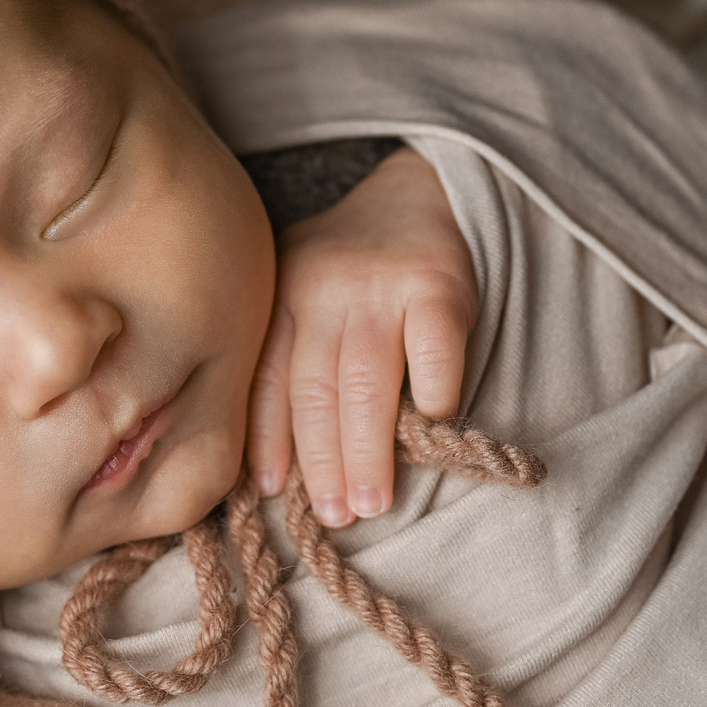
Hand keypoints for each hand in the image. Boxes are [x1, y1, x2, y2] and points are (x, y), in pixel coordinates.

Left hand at [248, 146, 475, 526]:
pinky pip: (432, 352)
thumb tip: (271, 468)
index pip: (269, 380)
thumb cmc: (357, 268)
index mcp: (282, 298)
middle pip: (315, 390)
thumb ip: (288, 358)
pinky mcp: (438, 283)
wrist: (423, 190)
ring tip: (371, 504)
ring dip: (367, 451)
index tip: (273, 493)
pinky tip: (432, 431)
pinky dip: (432, 396)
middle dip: (321, 462)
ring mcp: (380, 284)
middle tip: (334, 516)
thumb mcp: (302, 294)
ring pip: (366, 382)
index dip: (269, 441)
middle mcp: (322, 288)